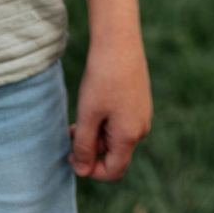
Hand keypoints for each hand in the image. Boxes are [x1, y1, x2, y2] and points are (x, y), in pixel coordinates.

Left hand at [69, 38, 151, 179]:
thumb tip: (82, 171)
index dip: (90, 170)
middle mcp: (141, 127)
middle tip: (72, 130)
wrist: (119, 41)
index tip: (72, 155)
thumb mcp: (88, 116)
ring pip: (115, 136)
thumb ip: (84, 147)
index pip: (113, 171)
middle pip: (114, 153)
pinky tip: (93, 104)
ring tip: (79, 116)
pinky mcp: (139, 101)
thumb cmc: (102, 79)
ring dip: (96, 133)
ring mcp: (142, 113)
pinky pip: (121, 121)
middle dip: (91, 148)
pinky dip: (104, 120)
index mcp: (130, 135)